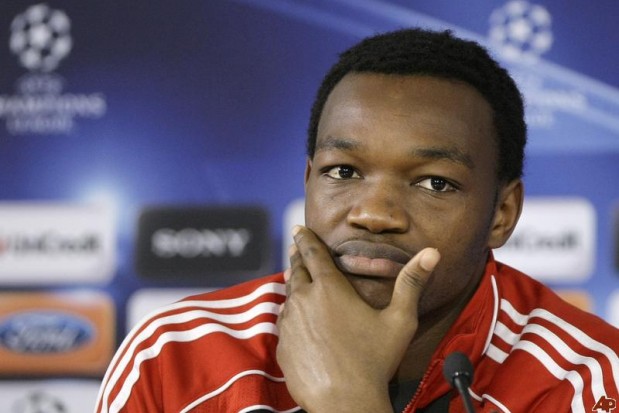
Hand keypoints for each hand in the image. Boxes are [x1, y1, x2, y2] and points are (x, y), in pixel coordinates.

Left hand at [276, 226, 439, 411]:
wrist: (345, 402)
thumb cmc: (375, 361)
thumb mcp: (400, 320)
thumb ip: (412, 283)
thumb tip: (432, 252)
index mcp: (329, 288)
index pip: (313, 253)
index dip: (306, 239)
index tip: (298, 229)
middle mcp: (304, 300)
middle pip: (296, 270)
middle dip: (297, 257)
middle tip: (296, 248)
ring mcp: (289, 324)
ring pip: (289, 296)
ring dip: (293, 285)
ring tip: (297, 278)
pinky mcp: (282, 346)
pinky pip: (284, 322)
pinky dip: (291, 314)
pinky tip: (298, 318)